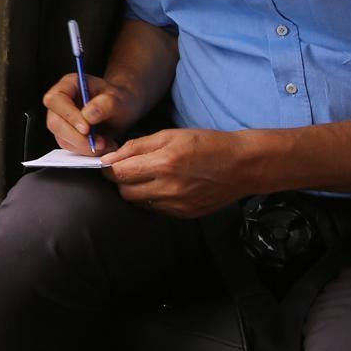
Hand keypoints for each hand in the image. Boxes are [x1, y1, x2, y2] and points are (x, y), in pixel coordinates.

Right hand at [42, 72, 139, 154]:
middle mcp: (60, 102)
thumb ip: (105, 104)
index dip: (68, 115)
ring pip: (62, 138)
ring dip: (83, 146)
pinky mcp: (67, 135)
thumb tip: (87, 116)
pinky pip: (71, 147)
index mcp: (69, 85)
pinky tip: (103, 146)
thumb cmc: (120, 100)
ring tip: (106, 144)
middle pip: (55, 122)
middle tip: (99, 143)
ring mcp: (62, 120)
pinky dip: (86, 151)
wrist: (124, 110)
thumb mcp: (118, 99)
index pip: (56, 100)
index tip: (87, 129)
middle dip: (76, 137)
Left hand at [101, 128, 254, 217]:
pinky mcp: (184, 215)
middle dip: (120, 180)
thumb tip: (109, 158)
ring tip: (146, 177)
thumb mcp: (170, 135)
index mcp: (164, 164)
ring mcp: (177, 205)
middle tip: (128, 169)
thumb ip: (137, 146)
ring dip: (135, 191)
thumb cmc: (207, 144)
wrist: (242, 165)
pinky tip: (161, 187)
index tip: (108, 163)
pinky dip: (151, 199)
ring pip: (138, 203)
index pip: (119, 173)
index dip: (108, 168)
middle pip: (125, 191)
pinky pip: (155, 210)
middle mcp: (169, 188)